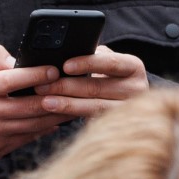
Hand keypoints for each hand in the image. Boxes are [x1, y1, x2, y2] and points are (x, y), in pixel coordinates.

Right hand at [0, 44, 76, 164]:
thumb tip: (17, 60)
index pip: (11, 81)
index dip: (35, 75)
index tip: (54, 69)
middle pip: (29, 105)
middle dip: (54, 96)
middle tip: (72, 87)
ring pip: (35, 123)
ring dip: (57, 114)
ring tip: (73, 102)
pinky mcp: (3, 146)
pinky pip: (31, 137)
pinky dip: (47, 129)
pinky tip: (58, 119)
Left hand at [32, 46, 148, 118]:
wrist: (126, 97)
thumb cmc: (109, 73)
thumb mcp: (106, 60)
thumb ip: (93, 56)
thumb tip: (65, 53)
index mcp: (134, 67)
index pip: (110, 63)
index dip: (87, 64)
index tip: (65, 66)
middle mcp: (136, 89)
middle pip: (98, 88)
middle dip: (66, 86)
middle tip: (42, 86)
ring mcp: (128, 110)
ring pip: (94, 107)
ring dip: (66, 104)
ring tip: (45, 102)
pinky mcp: (118, 125)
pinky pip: (92, 120)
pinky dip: (72, 115)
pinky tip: (55, 114)